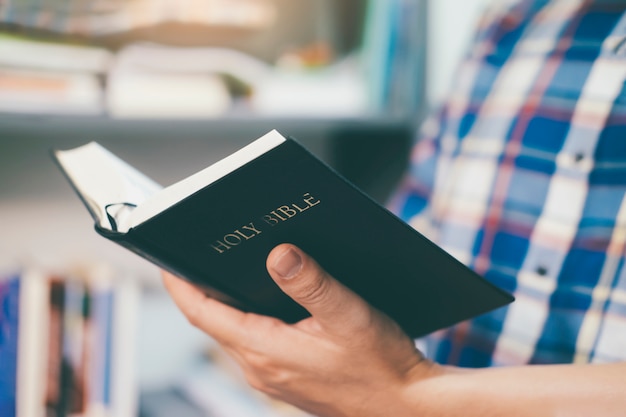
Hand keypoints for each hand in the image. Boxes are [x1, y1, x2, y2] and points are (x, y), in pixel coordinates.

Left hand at [162, 243, 439, 416]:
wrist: (406, 407)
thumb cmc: (382, 366)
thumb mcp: (349, 315)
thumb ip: (312, 282)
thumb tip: (278, 253)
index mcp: (265, 351)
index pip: (203, 313)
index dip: (181, 283)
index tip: (167, 256)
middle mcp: (260, 368)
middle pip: (214, 321)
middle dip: (203, 286)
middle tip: (201, 250)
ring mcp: (272, 377)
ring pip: (233, 332)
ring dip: (227, 302)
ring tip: (231, 268)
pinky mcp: (287, 378)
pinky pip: (254, 343)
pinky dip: (250, 318)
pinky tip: (270, 299)